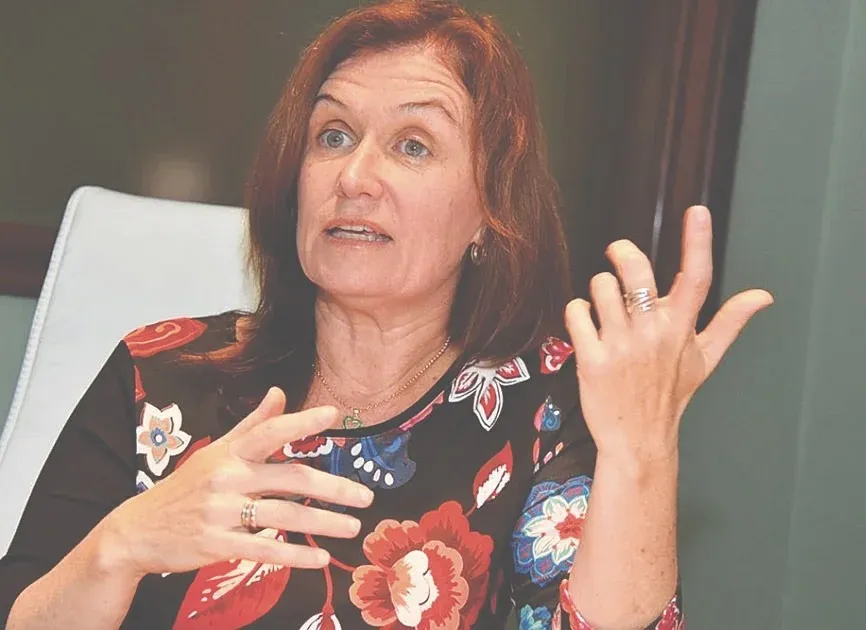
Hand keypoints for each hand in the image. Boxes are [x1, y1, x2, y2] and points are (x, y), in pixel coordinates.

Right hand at [98, 388, 372, 578]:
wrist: (136, 530)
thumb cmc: (185, 487)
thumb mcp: (216, 451)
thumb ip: (252, 424)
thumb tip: (279, 391)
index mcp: (229, 452)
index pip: (270, 431)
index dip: (302, 421)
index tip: (335, 414)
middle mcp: (227, 478)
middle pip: (290, 478)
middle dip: (333, 488)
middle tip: (366, 496)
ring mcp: (221, 513)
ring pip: (284, 516)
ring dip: (324, 523)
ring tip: (353, 527)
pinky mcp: (216, 545)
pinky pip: (264, 549)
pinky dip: (295, 555)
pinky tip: (321, 559)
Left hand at [564, 206, 772, 461]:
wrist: (638, 440)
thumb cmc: (670, 396)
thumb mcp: (705, 359)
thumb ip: (730, 322)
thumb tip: (763, 296)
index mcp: (682, 329)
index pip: (697, 279)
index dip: (697, 242)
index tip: (696, 211)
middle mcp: (653, 334)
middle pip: (636, 272)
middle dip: (623, 252)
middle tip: (618, 253)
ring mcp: (621, 347)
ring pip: (601, 287)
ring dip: (598, 289)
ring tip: (604, 306)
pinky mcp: (591, 360)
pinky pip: (576, 313)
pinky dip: (576, 312)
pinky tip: (585, 325)